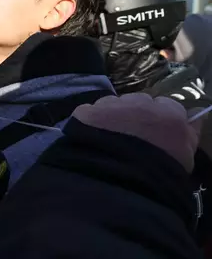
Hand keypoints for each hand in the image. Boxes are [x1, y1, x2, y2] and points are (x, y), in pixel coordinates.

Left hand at [72, 93, 201, 171]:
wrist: (117, 183)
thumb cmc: (159, 174)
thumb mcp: (185, 156)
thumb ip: (191, 132)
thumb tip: (197, 114)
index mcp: (169, 113)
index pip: (167, 106)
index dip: (160, 119)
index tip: (155, 133)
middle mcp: (140, 103)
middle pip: (138, 101)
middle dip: (135, 115)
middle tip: (130, 137)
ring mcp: (111, 106)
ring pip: (112, 104)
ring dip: (111, 116)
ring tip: (108, 139)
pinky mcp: (86, 112)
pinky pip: (89, 112)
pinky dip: (90, 122)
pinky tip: (90, 139)